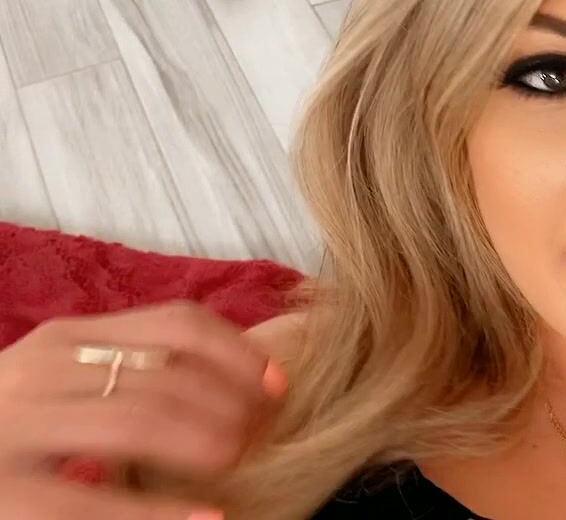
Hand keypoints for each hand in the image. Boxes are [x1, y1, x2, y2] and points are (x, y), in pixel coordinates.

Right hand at [0, 300, 287, 518]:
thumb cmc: (13, 431)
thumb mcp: (66, 382)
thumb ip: (134, 370)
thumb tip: (247, 379)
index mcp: (65, 339)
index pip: (176, 324)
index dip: (239, 354)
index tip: (279, 386)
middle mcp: (37, 372)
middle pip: (168, 376)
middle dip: (233, 408)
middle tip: (264, 438)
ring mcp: (13, 431)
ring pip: (140, 422)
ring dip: (207, 445)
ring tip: (237, 466)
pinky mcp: (2, 495)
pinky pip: (93, 502)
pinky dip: (160, 513)